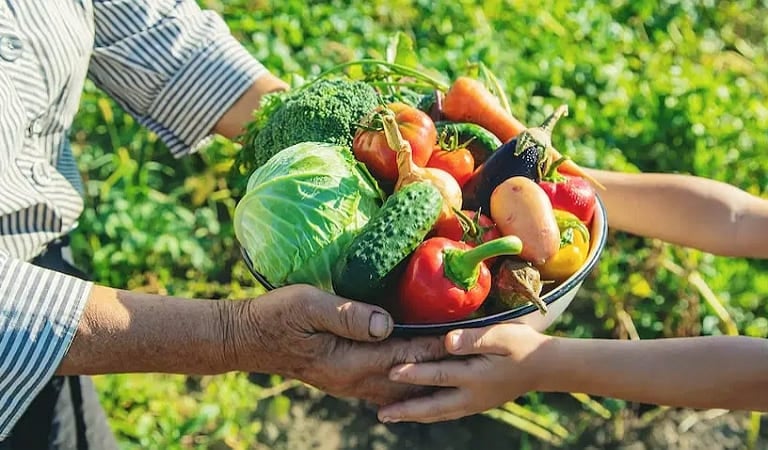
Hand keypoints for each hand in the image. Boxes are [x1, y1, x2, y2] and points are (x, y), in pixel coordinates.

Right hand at [228, 284, 448, 404]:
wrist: (248, 338)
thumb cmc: (277, 316)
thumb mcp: (308, 306)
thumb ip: (347, 315)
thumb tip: (385, 323)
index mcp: (349, 361)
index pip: (405, 353)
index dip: (438, 345)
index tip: (468, 338)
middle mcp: (353, 378)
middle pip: (408, 375)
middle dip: (441, 365)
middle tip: (473, 355)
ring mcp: (347, 382)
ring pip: (398, 386)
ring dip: (425, 377)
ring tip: (454, 368)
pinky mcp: (342, 377)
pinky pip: (382, 387)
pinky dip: (405, 382)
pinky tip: (415, 377)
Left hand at [376, 323, 551, 422]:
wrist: (545, 366)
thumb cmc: (522, 345)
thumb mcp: (502, 335)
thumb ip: (474, 339)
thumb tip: (447, 341)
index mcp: (475, 376)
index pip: (438, 375)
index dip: (414, 373)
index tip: (392, 372)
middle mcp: (471, 396)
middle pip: (432, 406)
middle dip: (406, 410)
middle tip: (381, 415)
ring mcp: (474, 404)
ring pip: (438, 413)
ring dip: (413, 415)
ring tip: (390, 417)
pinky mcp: (476, 404)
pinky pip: (446, 412)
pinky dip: (428, 414)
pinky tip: (417, 413)